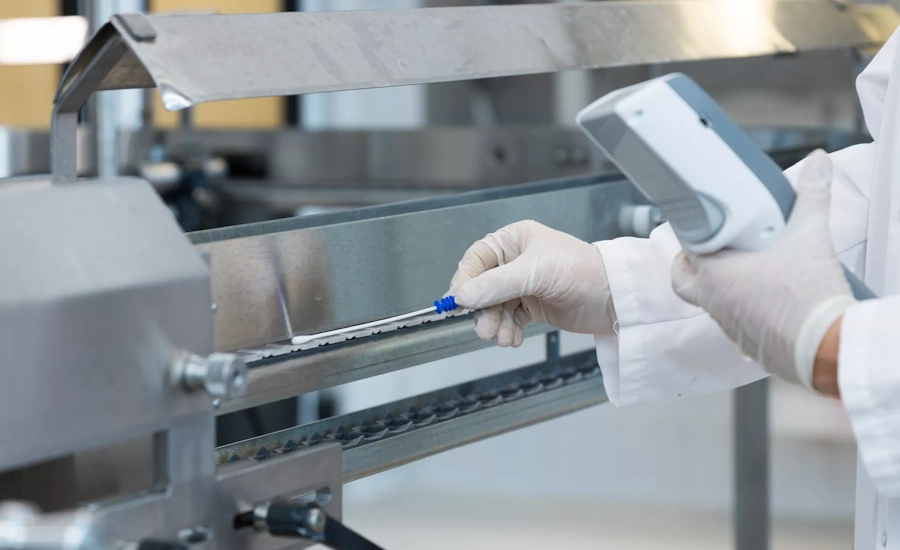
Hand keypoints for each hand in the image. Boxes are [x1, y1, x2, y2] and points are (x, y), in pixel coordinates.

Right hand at [449, 220, 614, 346]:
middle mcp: (516, 260)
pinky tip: (513, 339)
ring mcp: (524, 284)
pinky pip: (509, 319)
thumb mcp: (534, 273)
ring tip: (503, 338)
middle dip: (483, 310)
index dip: (465, 282)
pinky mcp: (533, 305)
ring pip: (494, 306)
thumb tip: (462, 296)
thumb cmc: (581, 271)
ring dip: (495, 324)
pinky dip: (508, 331)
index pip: (477, 260)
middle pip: (483, 287)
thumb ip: (496, 285)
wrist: (614, 298)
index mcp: (514, 240)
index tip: (457, 304)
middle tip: (486, 330)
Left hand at [671, 150, 854, 388]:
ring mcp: (727, 325)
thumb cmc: (808, 293)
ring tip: (748, 270)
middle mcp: (713, 301)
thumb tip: (819, 162)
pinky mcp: (746, 343)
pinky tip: (766, 298)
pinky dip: (743, 309)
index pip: (686, 249)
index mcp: (715, 273)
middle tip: (712, 249)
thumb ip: (812, 194)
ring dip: (722, 287)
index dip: (693, 234)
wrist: (826, 344)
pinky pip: (734, 323)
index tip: (703, 225)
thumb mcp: (811, 233)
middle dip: (692, 264)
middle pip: (686, 279)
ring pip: (711, 302)